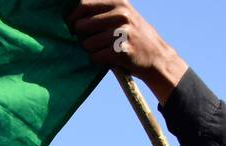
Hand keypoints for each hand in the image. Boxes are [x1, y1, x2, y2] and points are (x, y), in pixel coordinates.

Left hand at [66, 2, 188, 102]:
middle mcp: (121, 14)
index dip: (71, 17)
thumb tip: (69, 14)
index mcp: (118, 2)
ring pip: (87, 44)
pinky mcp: (122, 50)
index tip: (71, 26)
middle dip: (81, 37)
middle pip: (81, 26)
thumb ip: (100, 11)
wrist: (156, 56)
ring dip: (91, 50)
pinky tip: (109, 58)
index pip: (83, 4)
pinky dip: (98, 60)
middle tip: (93, 40)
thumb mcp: (121, 14)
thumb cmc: (130, 35)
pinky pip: (95, 57)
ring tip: (105, 49)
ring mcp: (122, 32)